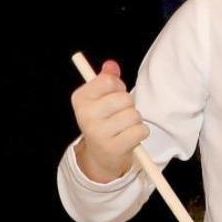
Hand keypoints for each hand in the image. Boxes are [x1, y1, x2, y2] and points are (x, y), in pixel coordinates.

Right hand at [71, 59, 146, 182]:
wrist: (101, 156)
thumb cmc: (104, 121)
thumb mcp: (101, 98)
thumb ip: (107, 79)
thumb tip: (111, 65)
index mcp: (80, 99)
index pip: (108, 80)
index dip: (118, 86)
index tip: (113, 95)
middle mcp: (85, 116)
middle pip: (124, 98)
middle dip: (128, 105)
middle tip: (119, 114)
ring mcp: (98, 133)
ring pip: (134, 114)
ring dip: (135, 120)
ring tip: (123, 127)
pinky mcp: (113, 148)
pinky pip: (140, 130)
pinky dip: (140, 133)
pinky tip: (128, 137)